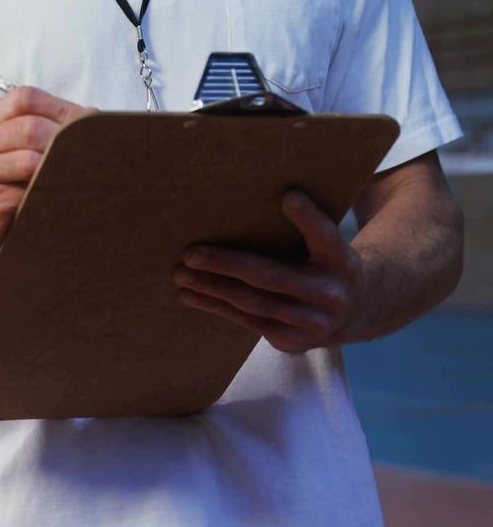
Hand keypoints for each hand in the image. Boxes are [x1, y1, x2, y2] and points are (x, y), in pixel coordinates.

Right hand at [0, 87, 91, 272]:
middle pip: (29, 127)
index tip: (85, 127)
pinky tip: (54, 201)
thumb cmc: (23, 182)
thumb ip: (59, 124)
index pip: (26, 98)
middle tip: (85, 158)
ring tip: (72, 179)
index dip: (61, 110)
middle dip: (64, 142)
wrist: (0, 230)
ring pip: (29, 161)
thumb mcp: (38, 145)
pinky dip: (47, 197)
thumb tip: (95, 118)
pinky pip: (25, 193)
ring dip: (58, 171)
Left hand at [175, 191, 365, 352]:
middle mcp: (331, 293)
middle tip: (191, 254)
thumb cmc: (323, 264)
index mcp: (342, 260)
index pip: (326, 236)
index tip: (288, 196)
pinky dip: (216, 307)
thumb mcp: (326, 245)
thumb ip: (303, 229)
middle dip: (227, 264)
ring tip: (182, 275)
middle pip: (272, 276)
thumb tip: (256, 199)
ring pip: (253, 303)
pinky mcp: (294, 342)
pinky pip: (247, 321)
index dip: (308, 218)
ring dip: (212, 289)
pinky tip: (191, 295)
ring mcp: (313, 322)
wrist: (356, 311)